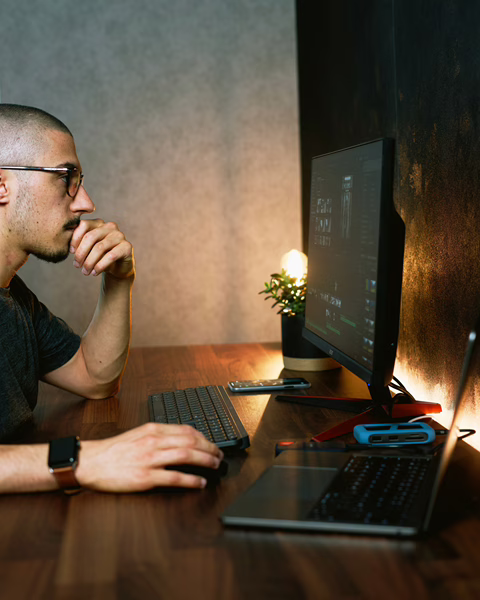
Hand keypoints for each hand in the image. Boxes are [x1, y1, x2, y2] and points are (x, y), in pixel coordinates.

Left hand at [70, 219, 134, 278]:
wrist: (118, 267)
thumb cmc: (100, 257)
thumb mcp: (88, 249)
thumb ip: (80, 244)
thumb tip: (69, 248)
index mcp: (99, 223)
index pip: (84, 225)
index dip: (75, 239)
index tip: (71, 252)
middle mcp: (110, 226)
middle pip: (90, 236)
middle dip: (81, 253)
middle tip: (76, 265)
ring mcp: (120, 236)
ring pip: (99, 247)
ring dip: (89, 262)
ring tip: (85, 272)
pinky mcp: (127, 247)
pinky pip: (110, 256)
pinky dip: (100, 266)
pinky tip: (95, 273)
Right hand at [75, 423, 224, 491]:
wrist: (91, 462)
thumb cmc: (113, 451)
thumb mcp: (138, 434)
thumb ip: (158, 434)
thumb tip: (180, 438)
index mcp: (152, 430)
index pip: (186, 429)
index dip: (204, 436)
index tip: (212, 442)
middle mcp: (153, 441)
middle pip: (190, 441)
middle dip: (210, 448)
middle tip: (219, 455)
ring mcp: (150, 459)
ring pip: (186, 456)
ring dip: (205, 461)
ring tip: (215, 465)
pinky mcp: (145, 477)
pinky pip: (174, 477)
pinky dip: (191, 480)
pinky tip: (200, 483)